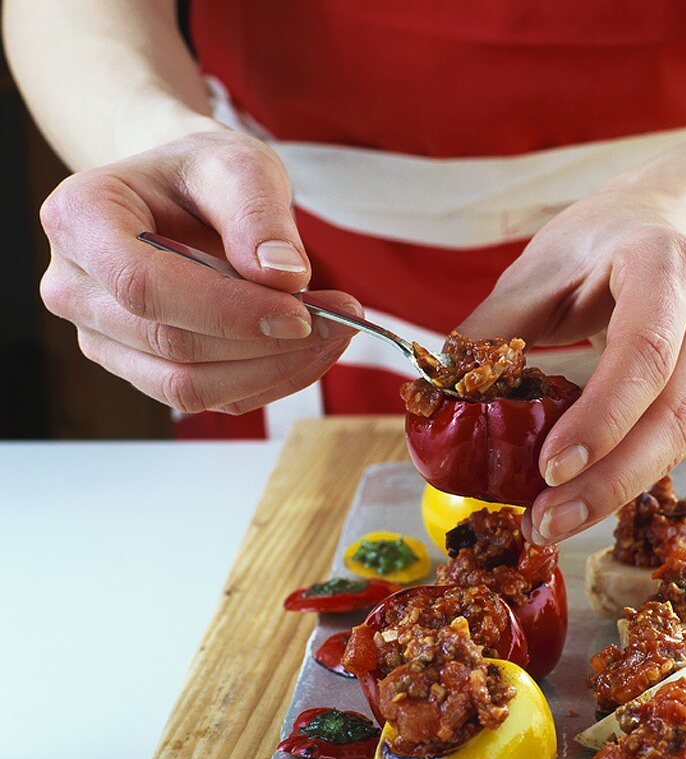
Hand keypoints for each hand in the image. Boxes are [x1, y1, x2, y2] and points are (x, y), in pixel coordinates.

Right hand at [39, 130, 359, 415]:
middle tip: (343, 318)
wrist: (182, 198)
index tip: (301, 312)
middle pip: (173, 345)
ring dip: (275, 369)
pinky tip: (309, 350)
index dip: (227, 311)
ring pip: (190, 387)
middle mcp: (75, 288)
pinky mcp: (144, 373)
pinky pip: (212, 400)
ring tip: (335, 331)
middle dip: (267, 342)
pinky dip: (271, 381)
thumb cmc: (202, 176)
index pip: (146, 287)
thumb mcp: (238, 164)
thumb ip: (258, 213)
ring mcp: (104, 340)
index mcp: (79, 219)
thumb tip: (282, 277)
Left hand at [460, 191, 685, 543]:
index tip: (549, 469)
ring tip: (556, 522)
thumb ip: (496, 327)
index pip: (644, 352)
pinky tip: (584, 497)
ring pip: (683, 440)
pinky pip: (678, 443)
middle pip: (674, 413)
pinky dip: (630, 476)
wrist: (672, 225)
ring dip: (617, 490)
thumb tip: (441, 395)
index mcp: (666, 265)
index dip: (600, 419)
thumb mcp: (541, 268)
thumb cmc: (601, 243)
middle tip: (547, 521)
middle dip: (609, 480)